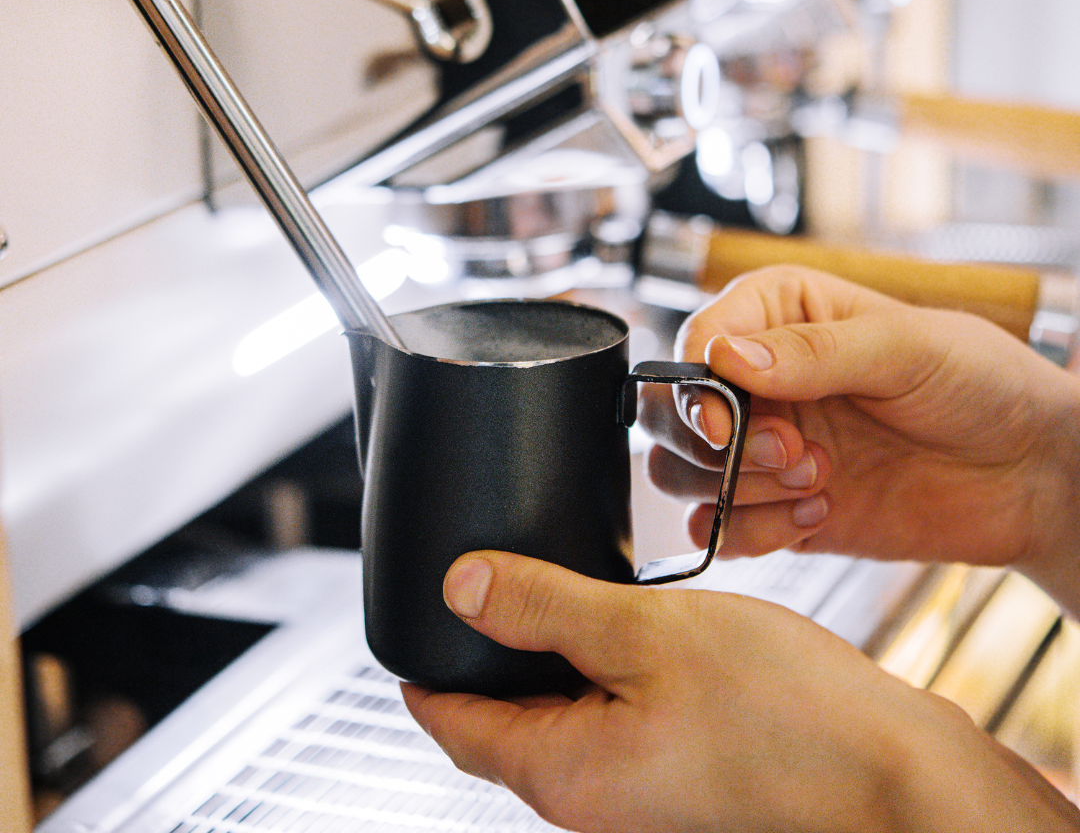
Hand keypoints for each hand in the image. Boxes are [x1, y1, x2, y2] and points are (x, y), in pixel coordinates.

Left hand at [403, 551, 1079, 832]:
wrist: (897, 776)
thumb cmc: (787, 713)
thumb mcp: (645, 633)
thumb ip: (543, 607)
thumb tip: (459, 587)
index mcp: (562, 771)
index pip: (450, 721)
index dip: (424, 662)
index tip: (413, 613)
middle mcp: (589, 799)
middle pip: (498, 721)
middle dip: (485, 652)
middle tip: (485, 581)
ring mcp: (634, 794)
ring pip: (555, 716)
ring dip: (545, 657)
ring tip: (550, 592)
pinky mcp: (674, 778)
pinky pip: (605, 721)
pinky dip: (595, 673)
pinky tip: (622, 631)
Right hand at [638, 266, 1079, 611]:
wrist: (1034, 477)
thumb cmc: (984, 386)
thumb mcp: (908, 348)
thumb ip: (813, 352)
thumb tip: (725, 360)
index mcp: (780, 315)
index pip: (696, 342)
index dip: (696, 387)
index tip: (727, 425)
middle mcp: (760, 380)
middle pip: (670, 410)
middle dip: (713, 442)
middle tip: (785, 452)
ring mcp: (764, 448)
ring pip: (679, 471)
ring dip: (735, 486)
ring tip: (815, 480)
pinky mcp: (776, 509)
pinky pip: (719, 528)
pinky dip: (750, 531)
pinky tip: (818, 514)